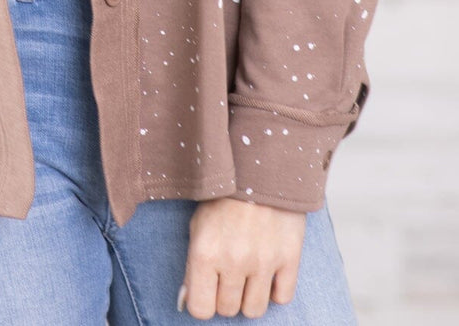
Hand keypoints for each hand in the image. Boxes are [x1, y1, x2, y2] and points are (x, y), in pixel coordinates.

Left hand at [180, 196, 305, 318]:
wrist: (259, 166)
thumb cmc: (223, 196)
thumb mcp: (198, 225)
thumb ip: (192, 265)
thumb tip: (187, 300)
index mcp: (205, 252)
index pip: (200, 309)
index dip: (202, 301)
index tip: (206, 289)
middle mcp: (234, 261)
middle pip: (228, 309)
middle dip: (225, 296)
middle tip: (227, 274)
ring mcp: (264, 261)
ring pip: (254, 310)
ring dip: (249, 296)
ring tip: (247, 274)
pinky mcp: (289, 257)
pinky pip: (282, 297)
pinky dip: (275, 290)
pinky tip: (268, 271)